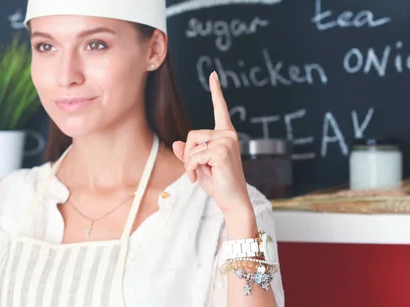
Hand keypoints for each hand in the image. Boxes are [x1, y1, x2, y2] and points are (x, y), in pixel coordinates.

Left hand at [172, 71, 250, 213]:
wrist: (232, 201)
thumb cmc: (218, 184)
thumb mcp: (199, 167)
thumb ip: (188, 154)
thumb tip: (177, 144)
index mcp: (226, 134)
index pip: (220, 109)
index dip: (216, 92)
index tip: (214, 75)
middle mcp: (228, 134)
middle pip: (192, 134)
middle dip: (189, 155)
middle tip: (197, 171)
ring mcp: (227, 141)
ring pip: (191, 146)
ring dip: (189, 164)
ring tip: (199, 175)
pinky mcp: (222, 151)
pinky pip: (193, 156)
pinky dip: (190, 169)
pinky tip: (198, 177)